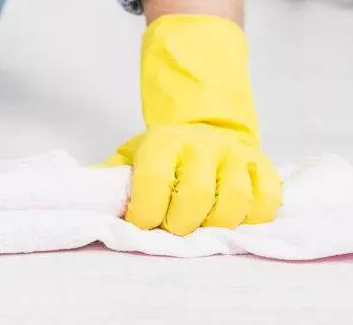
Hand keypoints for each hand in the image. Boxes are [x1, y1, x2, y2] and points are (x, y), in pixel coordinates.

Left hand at [104, 124, 280, 233]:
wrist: (206, 126)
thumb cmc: (165, 154)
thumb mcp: (132, 156)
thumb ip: (111, 177)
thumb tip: (86, 199)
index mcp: (165, 141)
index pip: (154, 181)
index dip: (145, 213)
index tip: (140, 223)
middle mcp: (203, 145)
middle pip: (195, 197)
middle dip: (179, 224)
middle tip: (172, 227)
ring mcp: (237, 155)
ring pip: (233, 203)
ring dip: (215, 225)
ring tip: (201, 224)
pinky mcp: (263, 167)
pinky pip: (266, 202)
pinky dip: (251, 219)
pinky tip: (232, 220)